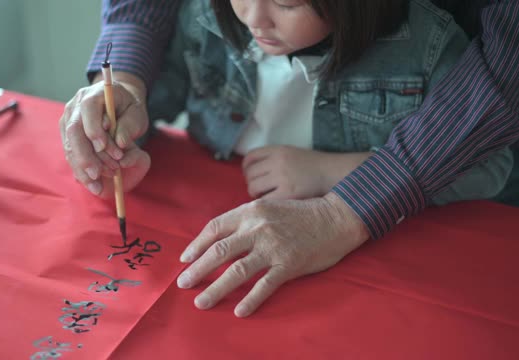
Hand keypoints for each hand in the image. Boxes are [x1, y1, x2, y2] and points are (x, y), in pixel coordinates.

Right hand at [59, 72, 150, 197]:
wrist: (118, 104)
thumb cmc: (129, 108)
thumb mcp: (136, 114)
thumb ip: (129, 125)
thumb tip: (120, 143)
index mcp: (94, 94)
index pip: (88, 109)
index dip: (93, 128)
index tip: (103, 147)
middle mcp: (76, 106)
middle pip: (74, 130)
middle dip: (84, 155)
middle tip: (97, 174)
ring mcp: (68, 120)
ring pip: (69, 145)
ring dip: (82, 167)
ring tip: (97, 185)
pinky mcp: (66, 134)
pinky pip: (70, 154)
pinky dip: (81, 170)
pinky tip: (91, 184)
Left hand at [176, 192, 368, 316]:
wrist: (335, 217)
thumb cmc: (301, 214)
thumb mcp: (269, 207)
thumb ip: (246, 220)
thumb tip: (221, 239)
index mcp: (250, 212)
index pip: (214, 228)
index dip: (196, 244)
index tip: (185, 258)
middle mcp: (258, 228)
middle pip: (219, 251)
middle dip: (197, 269)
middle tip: (183, 283)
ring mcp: (273, 247)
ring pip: (236, 271)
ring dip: (215, 289)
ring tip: (201, 302)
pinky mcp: (288, 264)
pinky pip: (264, 286)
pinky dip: (250, 300)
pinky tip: (238, 311)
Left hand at [242, 145, 371, 199]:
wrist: (335, 174)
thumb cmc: (313, 167)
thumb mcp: (292, 153)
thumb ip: (273, 159)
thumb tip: (251, 172)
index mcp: (278, 150)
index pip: (250, 157)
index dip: (246, 169)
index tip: (251, 176)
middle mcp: (278, 162)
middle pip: (250, 174)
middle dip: (251, 183)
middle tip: (261, 190)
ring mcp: (283, 177)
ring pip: (253, 188)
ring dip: (256, 194)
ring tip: (267, 197)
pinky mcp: (288, 193)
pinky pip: (265, 200)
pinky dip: (266, 203)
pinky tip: (274, 204)